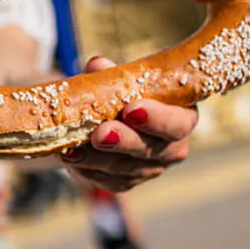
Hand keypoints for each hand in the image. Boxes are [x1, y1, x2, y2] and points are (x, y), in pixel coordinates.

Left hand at [59, 56, 196, 193]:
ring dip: (95, 158)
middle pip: (150, 150)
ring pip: (123, 168)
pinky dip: (84, 167)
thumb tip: (98, 66)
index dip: (157, 118)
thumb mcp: (118, 79)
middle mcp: (171, 148)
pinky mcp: (124, 182)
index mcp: (181, 117)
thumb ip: (111, 73)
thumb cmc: (121, 93)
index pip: (177, 123)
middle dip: (122, 141)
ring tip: (71, 147)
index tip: (131, 109)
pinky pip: (105, 179)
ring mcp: (148, 169)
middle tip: (99, 133)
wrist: (103, 117)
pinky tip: (68, 156)